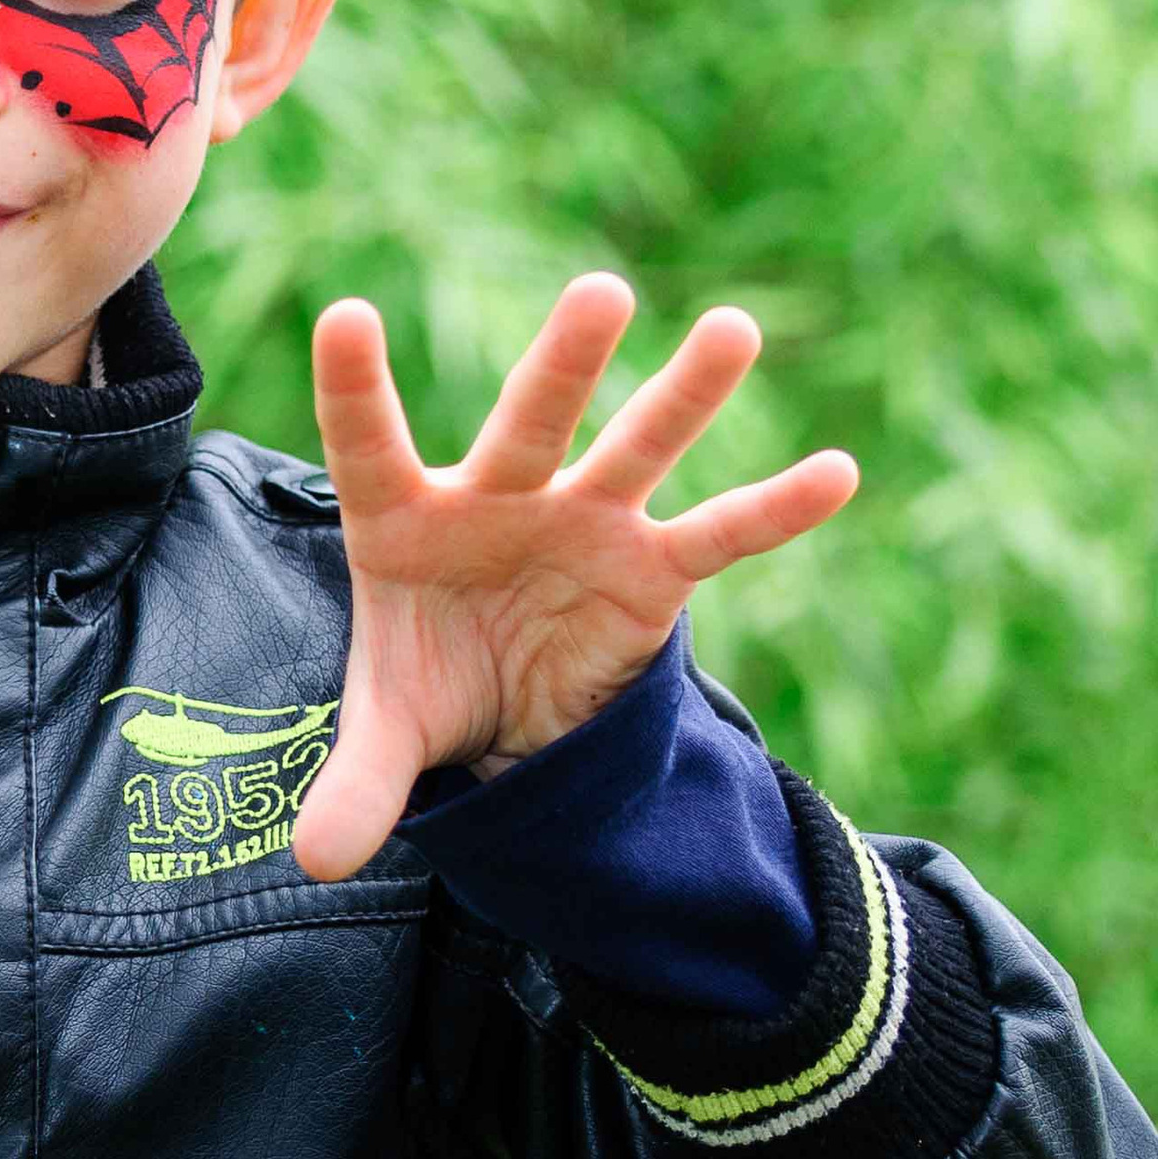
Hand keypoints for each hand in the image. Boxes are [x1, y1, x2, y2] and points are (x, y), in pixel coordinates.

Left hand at [292, 274, 856, 881]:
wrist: (504, 708)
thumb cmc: (431, 679)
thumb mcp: (391, 737)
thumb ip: (358, 785)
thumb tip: (318, 863)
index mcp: (404, 519)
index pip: (368, 446)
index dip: (355, 388)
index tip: (343, 316)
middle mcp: (499, 499)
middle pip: (530, 424)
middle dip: (565, 366)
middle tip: (602, 295)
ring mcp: (582, 522)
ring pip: (635, 449)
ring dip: (683, 396)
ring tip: (734, 331)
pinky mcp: (651, 568)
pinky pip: (720, 534)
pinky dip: (775, 509)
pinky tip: (839, 471)